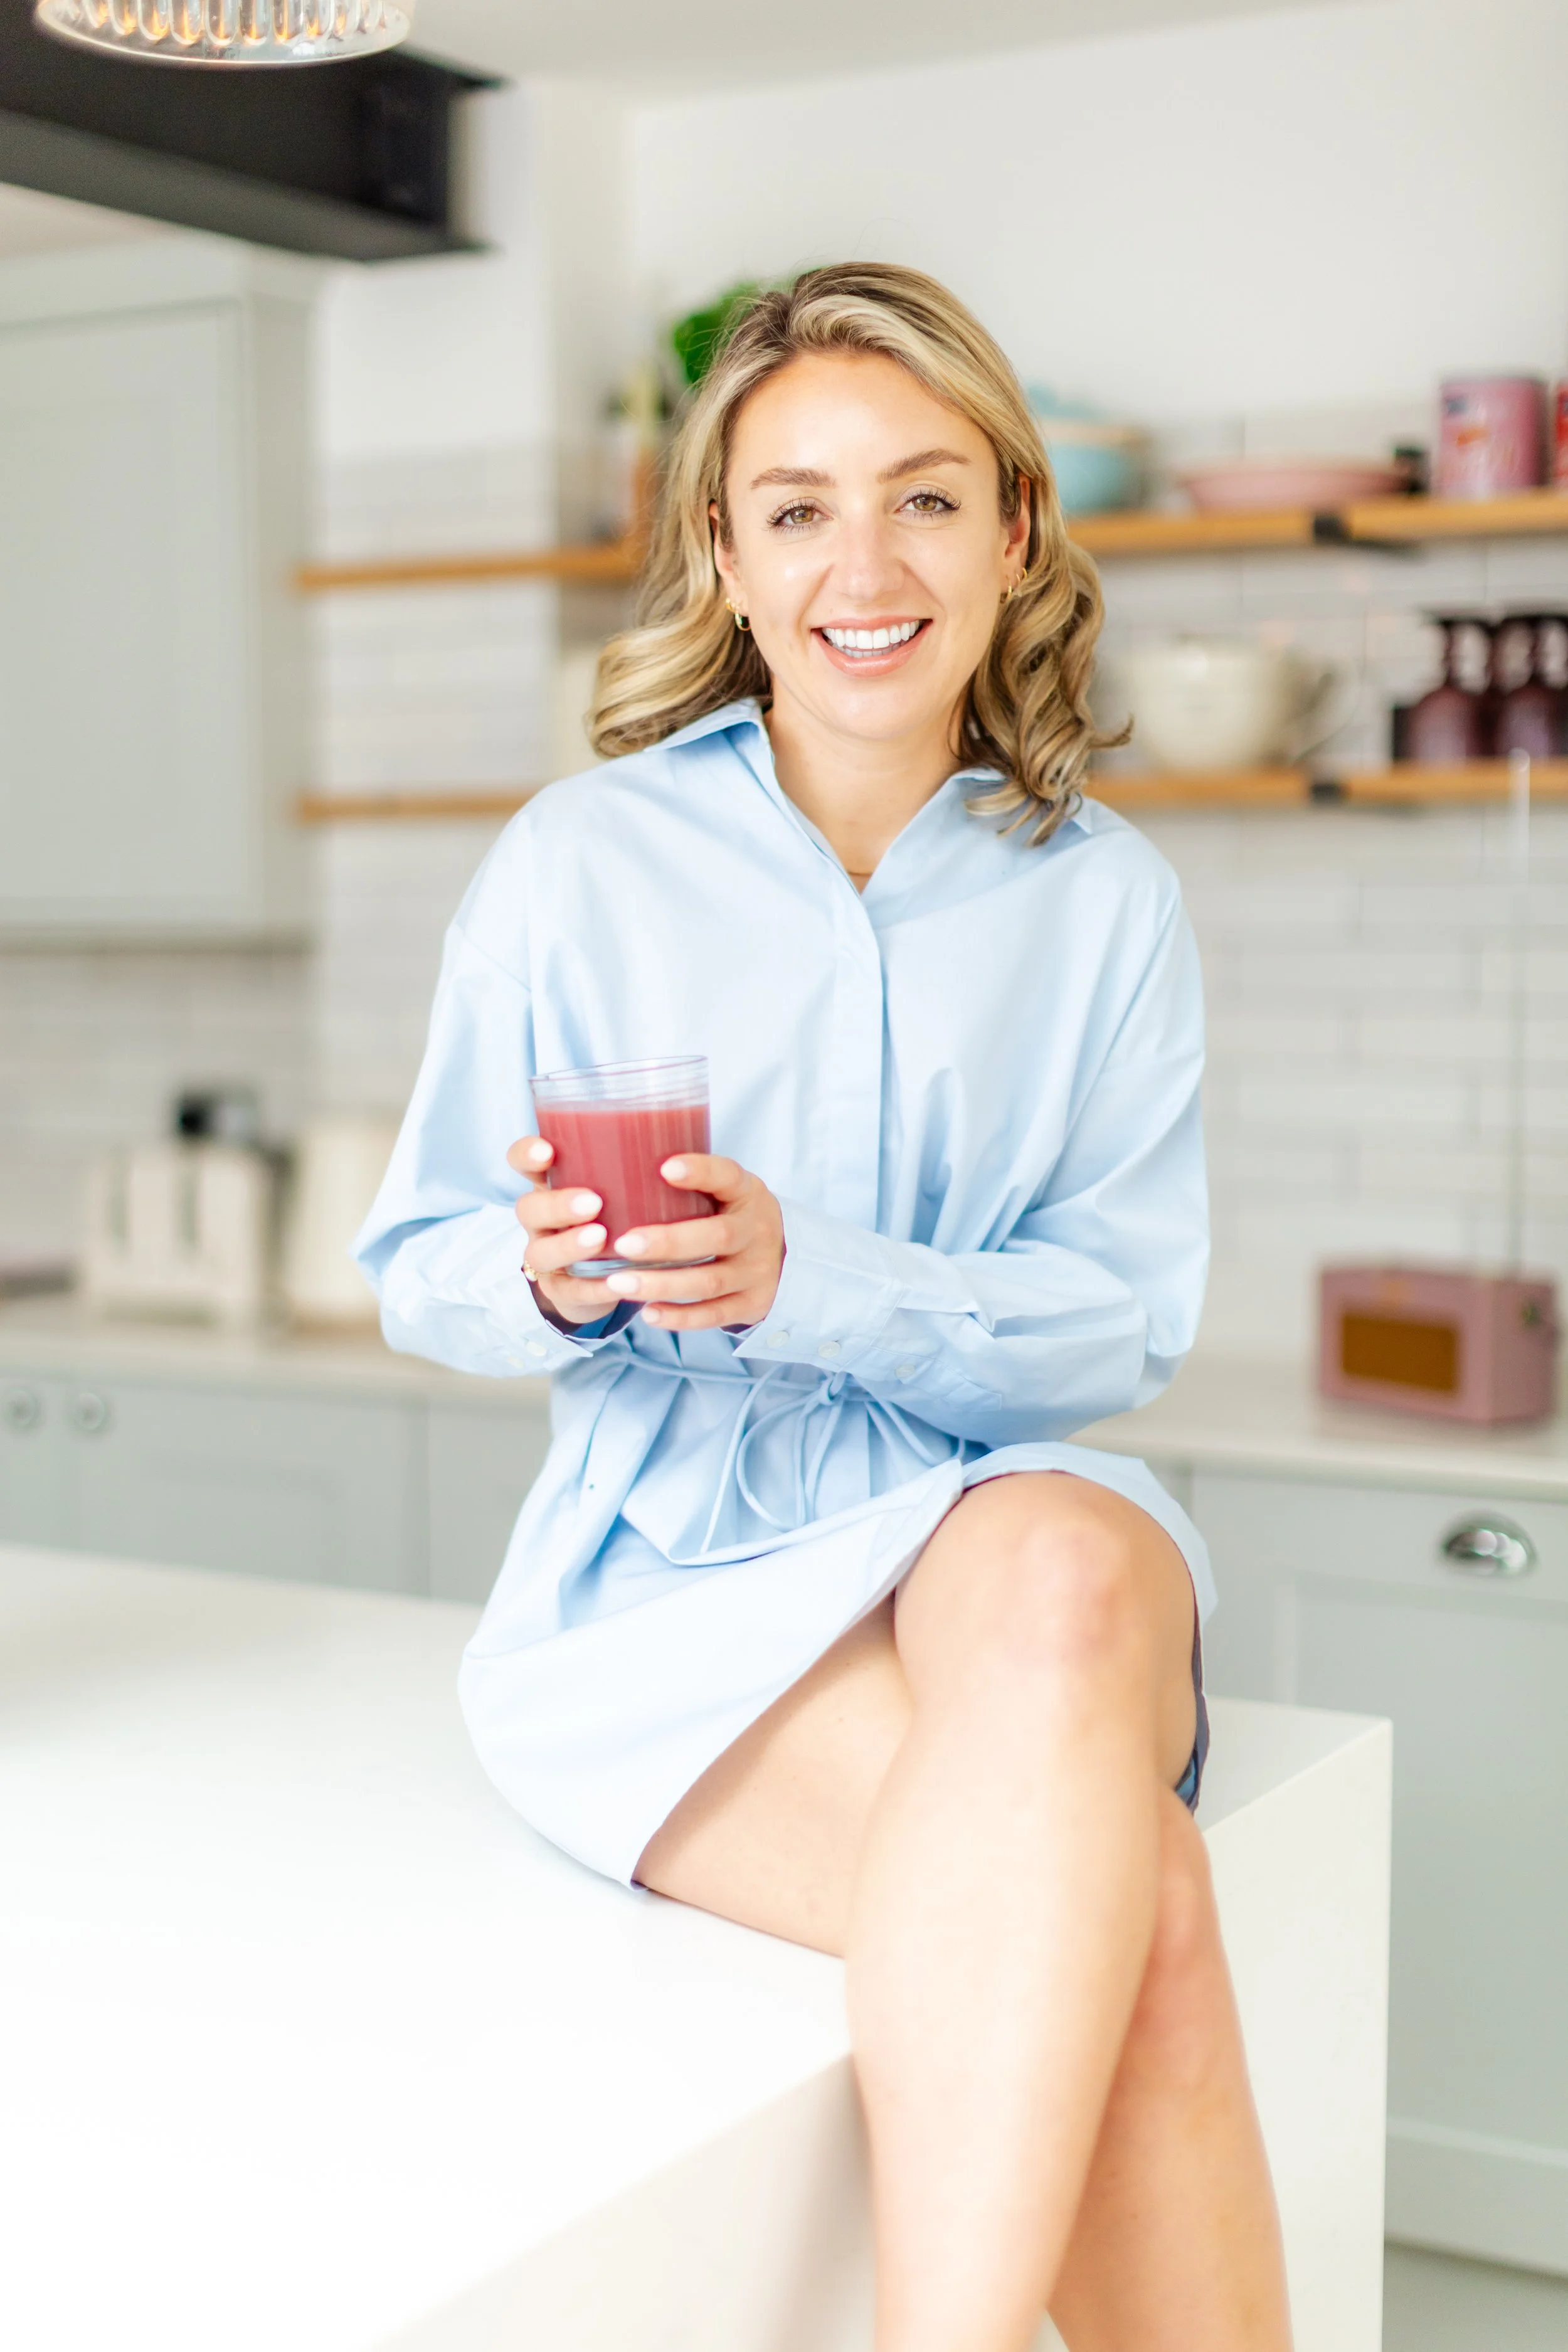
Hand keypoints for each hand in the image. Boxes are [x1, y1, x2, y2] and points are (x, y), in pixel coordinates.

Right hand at [506, 1137, 619, 1326]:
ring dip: (568, 1245)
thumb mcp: (623, 1185)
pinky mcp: (562, 1290)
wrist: (608, 1273)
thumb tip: (683, 1129)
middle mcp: (542, 1219)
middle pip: (528, 1208)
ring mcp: (547, 1256)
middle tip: (593, 1202)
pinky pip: (571, 1291)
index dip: (527, 1155)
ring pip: (541, 1252)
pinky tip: (616, 1282)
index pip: (523, 1161)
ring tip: (600, 1238)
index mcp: (553, 1184)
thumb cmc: (620, 1213)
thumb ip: (637, 1163)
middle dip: (557, 1204)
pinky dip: (593, 1287)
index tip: (548, 1151)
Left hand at [603, 1153, 784, 1332]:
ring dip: (663, 1284)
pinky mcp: (752, 1304)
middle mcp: (758, 1231)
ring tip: (619, 1284)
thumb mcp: (727, 1191)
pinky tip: (648, 1312)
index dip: (701, 1171)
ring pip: (710, 1282)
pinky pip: (714, 1315)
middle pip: (716, 1237)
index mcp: (748, 1193)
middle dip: (668, 1242)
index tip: (665, 1168)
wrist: (783, 1258)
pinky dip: (680, 1317)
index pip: (728, 1176)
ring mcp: (758, 1272)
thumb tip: (625, 1161)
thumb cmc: (733, 1216)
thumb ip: (693, 1182)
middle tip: (624, 1244)